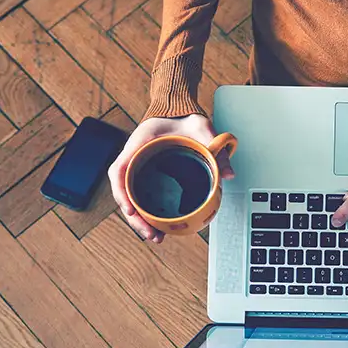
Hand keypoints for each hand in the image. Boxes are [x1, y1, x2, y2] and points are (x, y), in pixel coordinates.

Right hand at [107, 114, 234, 242]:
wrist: (179, 110)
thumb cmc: (183, 116)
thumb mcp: (201, 127)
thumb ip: (215, 145)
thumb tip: (228, 173)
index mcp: (139, 143)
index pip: (119, 169)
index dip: (121, 191)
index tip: (130, 209)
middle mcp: (134, 157)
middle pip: (123, 191)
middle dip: (134, 217)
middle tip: (151, 234)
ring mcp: (139, 167)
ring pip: (131, 198)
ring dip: (140, 219)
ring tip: (155, 237)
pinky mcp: (147, 174)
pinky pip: (141, 195)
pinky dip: (146, 212)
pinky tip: (157, 226)